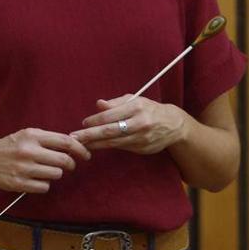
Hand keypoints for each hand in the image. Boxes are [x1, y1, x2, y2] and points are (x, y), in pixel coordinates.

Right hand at [0, 129, 90, 193]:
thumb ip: (49, 139)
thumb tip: (76, 143)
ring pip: (55, 174)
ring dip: (55, 174)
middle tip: (68, 165)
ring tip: (46, 170)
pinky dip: (44, 184)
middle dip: (70, 164)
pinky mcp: (19, 183)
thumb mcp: (28, 135)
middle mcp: (28, 151)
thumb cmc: (12, 146)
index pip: (65, 142)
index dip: (80, 149)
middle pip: (63, 160)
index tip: (86, 155)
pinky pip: (44, 187)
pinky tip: (37, 179)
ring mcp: (23, 168)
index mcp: (32, 135)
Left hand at [70, 95, 189, 154]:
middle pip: (111, 131)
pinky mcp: (142, 149)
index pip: (111, 115)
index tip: (82, 123)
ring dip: (96, 144)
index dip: (95, 120)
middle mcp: (140, 124)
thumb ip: (116, 102)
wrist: (174, 125)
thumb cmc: (149, 109)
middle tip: (74, 137)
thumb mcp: (135, 100)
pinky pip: (122, 148)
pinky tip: (96, 146)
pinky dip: (108, 147)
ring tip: (81, 144)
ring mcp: (142, 138)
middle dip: (90, 135)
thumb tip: (98, 104)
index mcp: (137, 108)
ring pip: (115, 143)